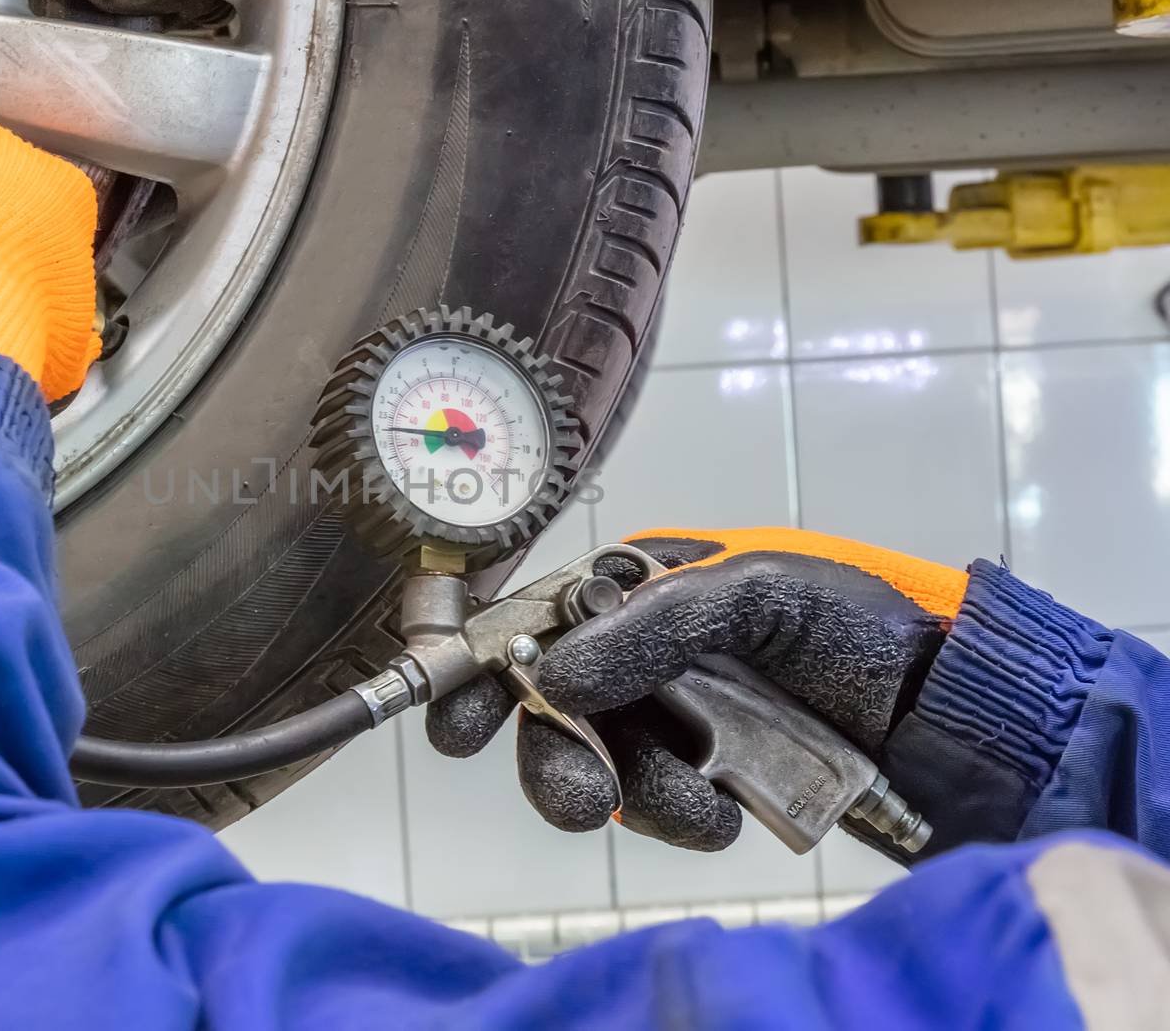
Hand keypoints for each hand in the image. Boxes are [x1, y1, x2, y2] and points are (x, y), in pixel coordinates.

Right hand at [425, 528, 968, 848]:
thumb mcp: (758, 592)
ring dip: (635, 796)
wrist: (949, 705)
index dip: (485, 665)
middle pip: (553, 706)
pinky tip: (725, 810)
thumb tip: (553, 672)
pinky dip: (680, 815)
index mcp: (643, 589)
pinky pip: (655, 803)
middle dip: (556, 756)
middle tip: (578, 800)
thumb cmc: (860, 621)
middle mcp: (643, 653)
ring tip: (702, 809)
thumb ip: (652, 626)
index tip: (455, 721)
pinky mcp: (704, 771)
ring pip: (600, 763)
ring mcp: (672, 716)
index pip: (539, 619)